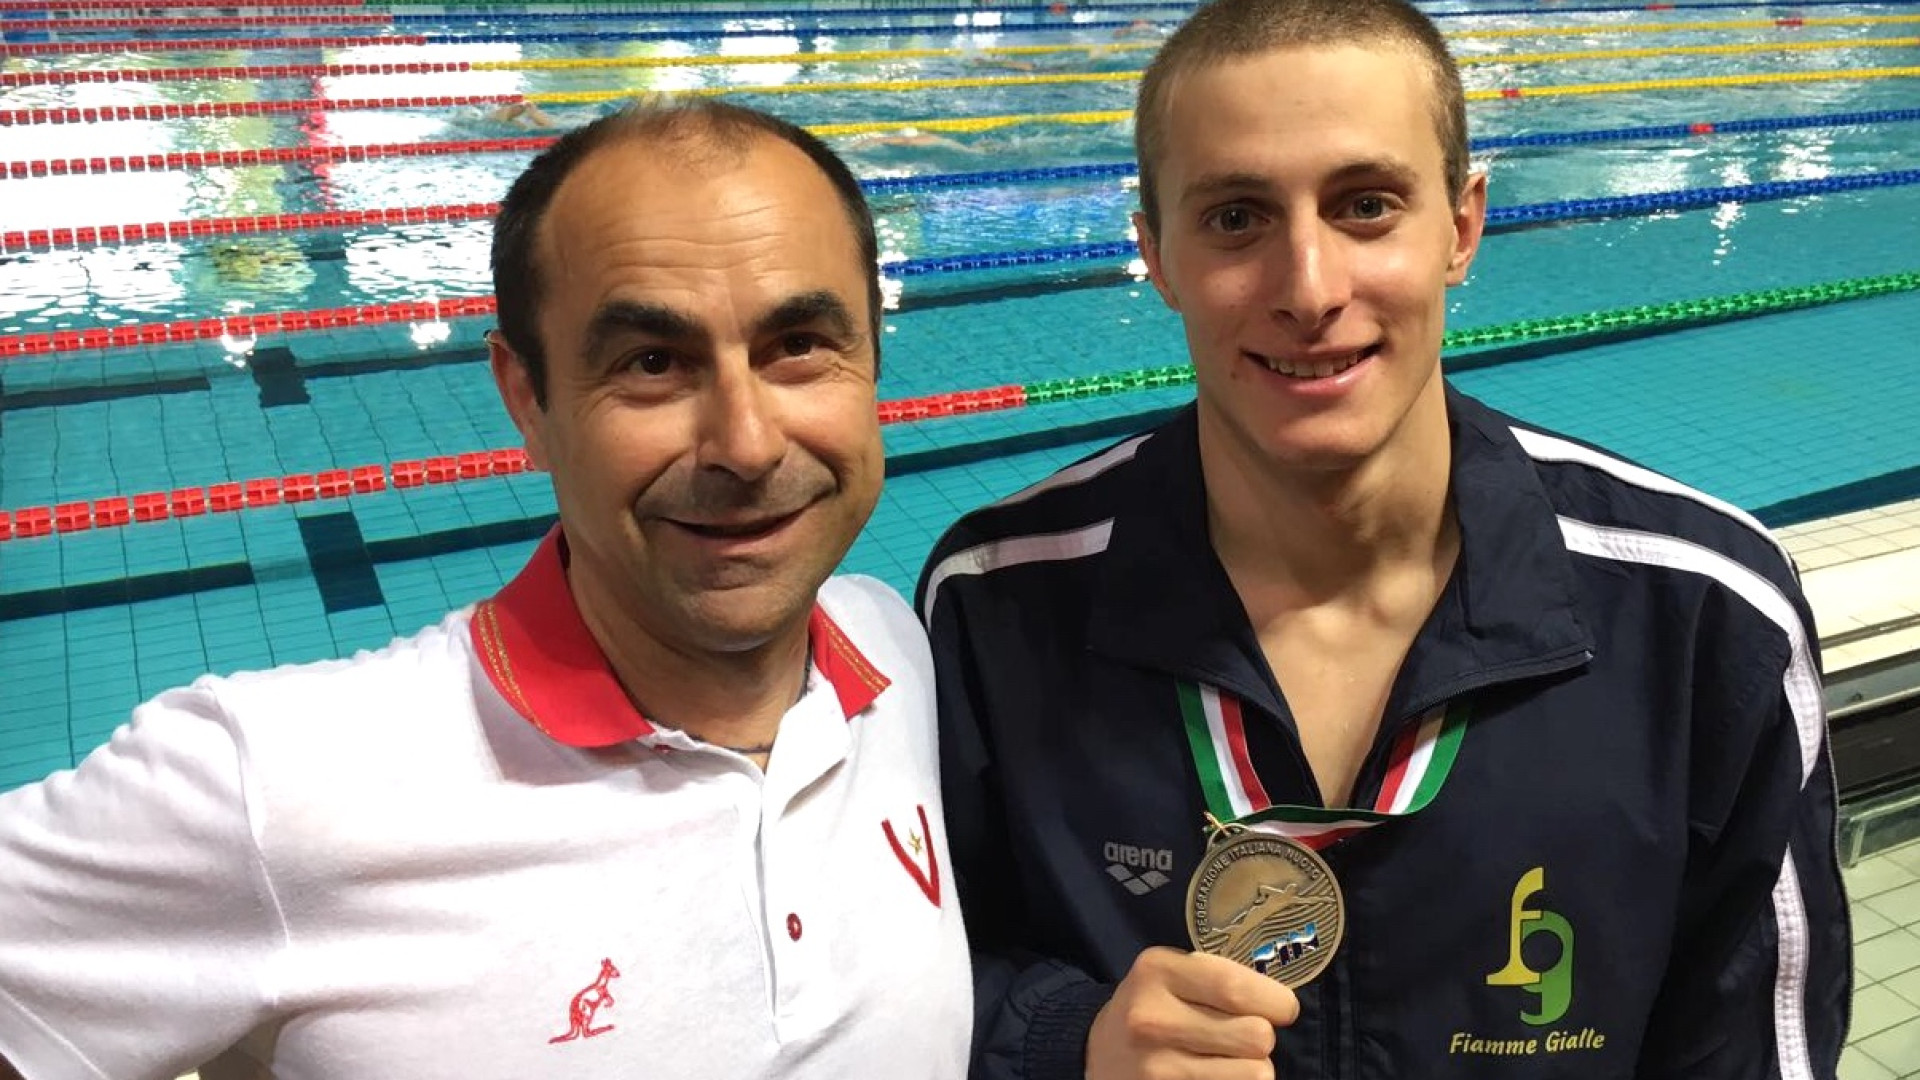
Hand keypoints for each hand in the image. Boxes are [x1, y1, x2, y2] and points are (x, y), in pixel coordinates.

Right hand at [1087, 947, 1299, 1079]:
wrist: (1099, 1054)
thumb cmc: (1152, 1006)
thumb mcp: (1171, 973)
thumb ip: (1218, 977)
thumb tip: (1280, 1003)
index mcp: (1156, 972)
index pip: (1236, 987)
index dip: (1276, 1001)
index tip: (1283, 1009)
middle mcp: (1152, 1019)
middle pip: (1256, 1036)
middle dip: (1262, 1037)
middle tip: (1243, 1035)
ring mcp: (1157, 1068)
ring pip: (1255, 1074)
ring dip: (1253, 1068)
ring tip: (1228, 1058)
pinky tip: (1214, 1076)